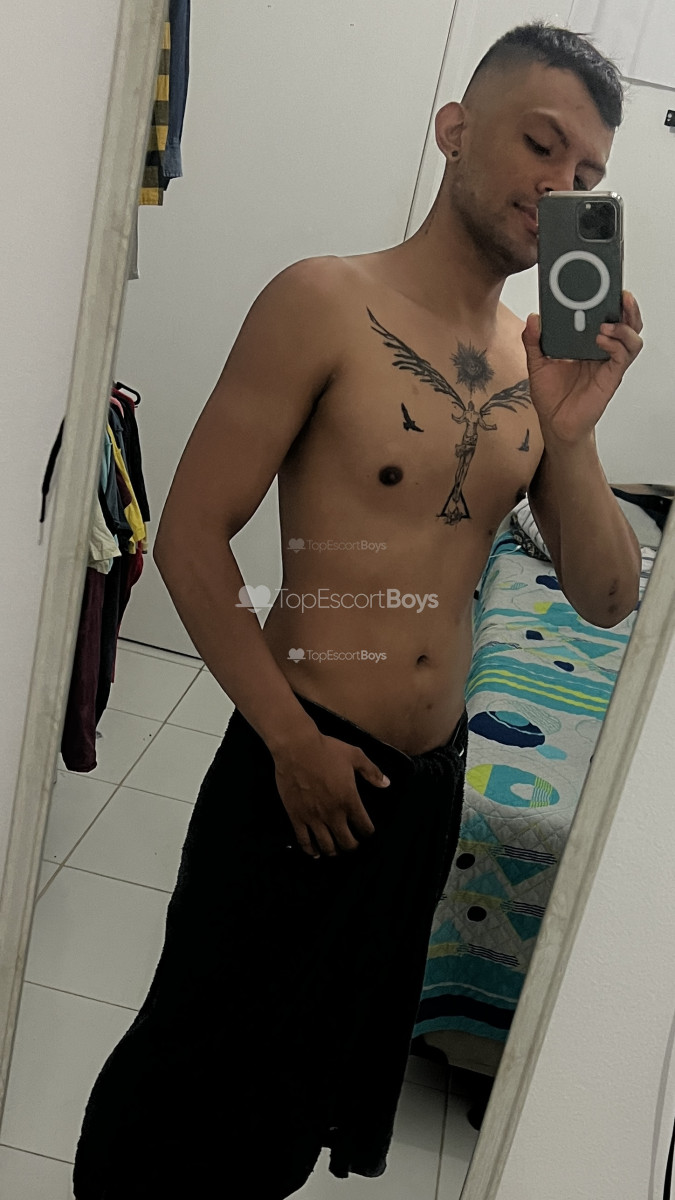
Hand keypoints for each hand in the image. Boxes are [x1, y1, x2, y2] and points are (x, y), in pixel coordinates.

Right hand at [273, 729, 389, 856]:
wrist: (296, 747)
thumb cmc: (327, 750)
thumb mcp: (355, 755)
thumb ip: (372, 771)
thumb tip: (386, 783)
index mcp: (349, 800)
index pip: (364, 827)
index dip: (369, 833)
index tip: (368, 832)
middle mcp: (333, 813)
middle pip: (347, 842)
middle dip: (352, 846)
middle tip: (353, 844)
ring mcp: (313, 817)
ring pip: (326, 846)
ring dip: (333, 852)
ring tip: (336, 850)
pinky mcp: (296, 817)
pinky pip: (303, 841)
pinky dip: (310, 850)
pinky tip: (315, 853)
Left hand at [521, 291, 642, 444]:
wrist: (555, 423)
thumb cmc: (551, 395)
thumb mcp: (536, 363)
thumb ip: (534, 341)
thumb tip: (534, 319)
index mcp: (586, 341)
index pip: (604, 314)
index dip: (608, 298)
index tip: (604, 282)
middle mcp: (602, 349)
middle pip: (626, 321)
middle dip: (626, 305)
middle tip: (619, 294)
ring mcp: (608, 362)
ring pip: (632, 336)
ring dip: (625, 325)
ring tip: (607, 322)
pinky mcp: (611, 376)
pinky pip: (623, 356)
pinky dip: (617, 344)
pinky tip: (602, 340)